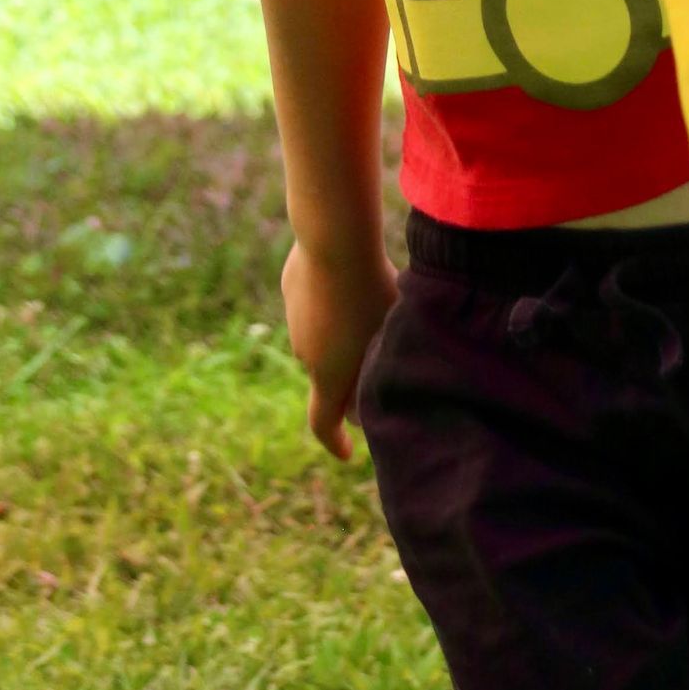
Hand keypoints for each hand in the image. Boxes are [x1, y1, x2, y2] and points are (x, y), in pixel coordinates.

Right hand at [280, 238, 398, 460]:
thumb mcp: (392, 332)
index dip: (334, 442)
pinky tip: (352, 270)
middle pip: (329, 373)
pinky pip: (314, 299)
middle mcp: (305, 352)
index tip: (348, 451)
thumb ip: (390, 361)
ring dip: (342, 327)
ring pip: (323, 332)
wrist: (335, 238)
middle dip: (350, 371)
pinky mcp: (291, 285)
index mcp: (328, 374)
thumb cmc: (373, 291)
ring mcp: (294, 318)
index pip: (323, 424)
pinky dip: (331, 295)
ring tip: (371, 298)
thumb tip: (397, 372)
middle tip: (379, 352)